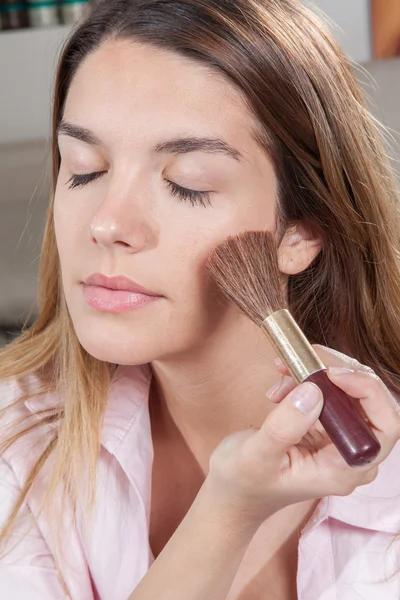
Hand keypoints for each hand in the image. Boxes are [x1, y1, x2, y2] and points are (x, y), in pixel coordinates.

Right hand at [207, 344, 399, 528]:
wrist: (236, 490)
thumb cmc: (244, 482)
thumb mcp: (256, 455)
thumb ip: (284, 428)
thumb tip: (314, 391)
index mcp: (343, 471)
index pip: (385, 427)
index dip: (368, 391)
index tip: (331, 373)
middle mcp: (350, 455)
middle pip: (371, 400)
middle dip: (336, 372)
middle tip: (301, 359)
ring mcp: (340, 439)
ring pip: (351, 390)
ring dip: (319, 372)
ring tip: (282, 373)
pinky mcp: (328, 426)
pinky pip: (332, 391)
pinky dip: (310, 378)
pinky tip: (283, 384)